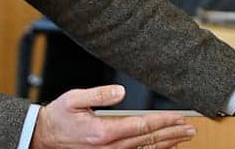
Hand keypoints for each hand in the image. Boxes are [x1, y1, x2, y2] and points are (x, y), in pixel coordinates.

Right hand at [31, 85, 195, 148]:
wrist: (44, 137)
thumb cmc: (58, 118)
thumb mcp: (74, 99)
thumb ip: (99, 94)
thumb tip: (120, 91)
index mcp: (104, 132)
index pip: (142, 127)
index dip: (163, 122)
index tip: (179, 118)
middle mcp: (110, 147)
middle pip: (149, 141)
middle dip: (172, 133)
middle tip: (190, 129)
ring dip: (167, 143)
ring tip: (184, 137)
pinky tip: (165, 147)